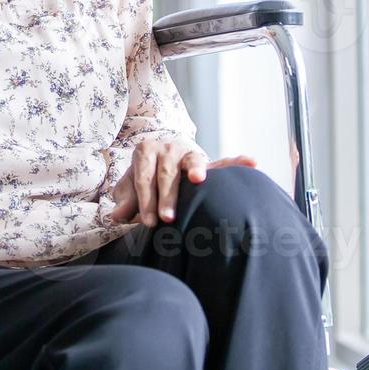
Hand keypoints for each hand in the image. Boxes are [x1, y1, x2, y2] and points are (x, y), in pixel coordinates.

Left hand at [107, 137, 257, 227]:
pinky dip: (237, 162)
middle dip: (167, 196)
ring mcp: (188, 152)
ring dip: (196, 169)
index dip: (145, 201)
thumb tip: (117, 215)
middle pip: (166, 173)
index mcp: (146, 151)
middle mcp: (168, 147)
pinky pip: (222, 161)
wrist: (158, 153)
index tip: (149, 222)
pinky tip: (252, 162)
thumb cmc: (143, 177)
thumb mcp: (130, 186)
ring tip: (198, 179)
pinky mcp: (205, 161)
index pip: (144, 178)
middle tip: (168, 218)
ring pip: (192, 162)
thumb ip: (126, 199)